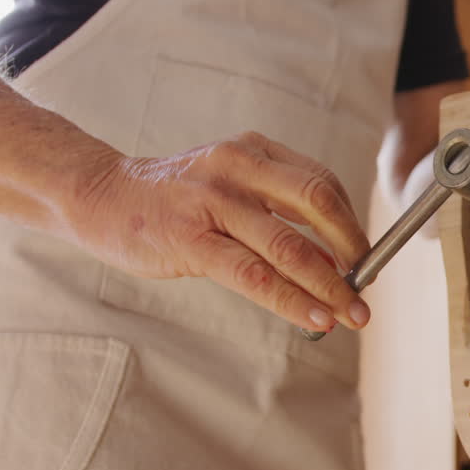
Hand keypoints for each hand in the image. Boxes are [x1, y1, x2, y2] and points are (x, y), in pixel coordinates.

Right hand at [70, 132, 371, 333]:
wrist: (101, 196)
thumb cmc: (176, 199)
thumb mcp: (232, 189)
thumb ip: (280, 217)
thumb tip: (335, 262)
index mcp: (255, 151)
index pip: (323, 184)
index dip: (352, 225)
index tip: (367, 259)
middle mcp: (239, 167)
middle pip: (319, 205)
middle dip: (353, 250)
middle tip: (367, 288)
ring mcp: (214, 200)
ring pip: (289, 247)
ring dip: (330, 285)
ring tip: (353, 315)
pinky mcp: (191, 238)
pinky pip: (254, 274)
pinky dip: (291, 299)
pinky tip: (316, 317)